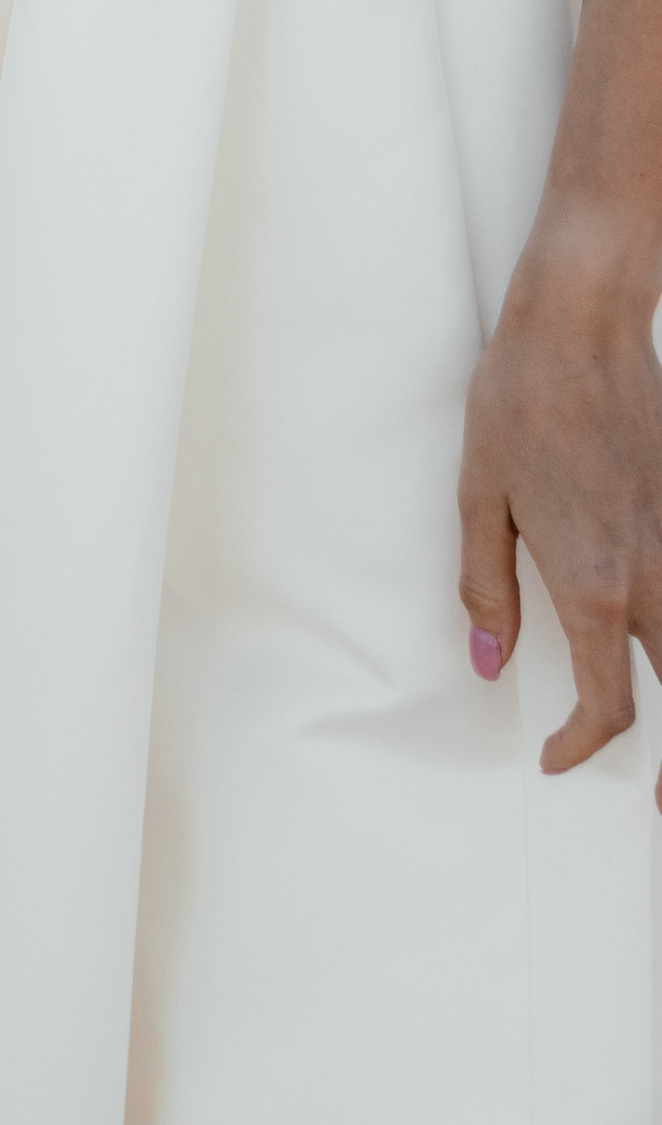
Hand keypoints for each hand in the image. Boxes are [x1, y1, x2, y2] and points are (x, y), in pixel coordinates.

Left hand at [459, 228, 661, 794]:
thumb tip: (488, 661)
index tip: (558, 758)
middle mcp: (654, 580)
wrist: (581, 327)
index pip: (610, 707)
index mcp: (595, 589)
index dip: (583, 748)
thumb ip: (486, 588)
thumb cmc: (521, 403)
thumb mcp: (480, 498)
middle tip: (648, 796)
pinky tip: (659, 638)